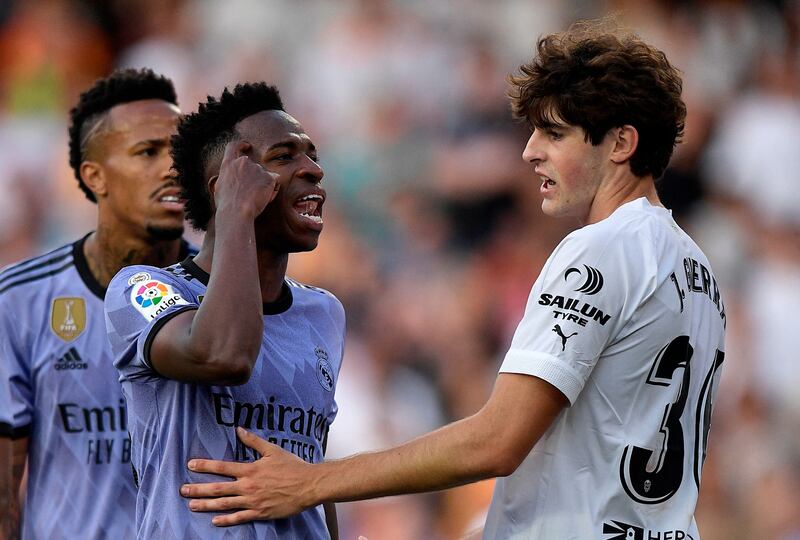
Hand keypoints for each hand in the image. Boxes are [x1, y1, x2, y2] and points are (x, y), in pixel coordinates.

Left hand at [180, 427, 315, 525]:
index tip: (190, 465)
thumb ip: (254, 441)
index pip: (222, 467)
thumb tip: (239, 430)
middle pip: (218, 488)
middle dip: (198, 489)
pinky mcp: (260, 513)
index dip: (205, 466)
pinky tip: (215, 521)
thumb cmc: (292, 466)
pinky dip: (226, 520)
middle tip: (182, 491)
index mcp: (250, 469)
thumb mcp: (272, 450)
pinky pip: (240, 518)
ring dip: (206, 505)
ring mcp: (253, 501)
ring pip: (225, 504)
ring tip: (192, 506)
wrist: (308, 485)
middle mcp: (248, 486)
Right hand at [213, 140, 278, 219]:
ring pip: (263, 176)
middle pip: (252, 166)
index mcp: (228, 164)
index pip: (233, 147)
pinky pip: (274, 182)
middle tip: (251, 193)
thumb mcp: (219, 187)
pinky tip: (265, 198)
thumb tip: (230, 177)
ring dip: (262, 185)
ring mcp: (257, 169)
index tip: (246, 145)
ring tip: (255, 200)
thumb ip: (227, 177)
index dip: (241, 145)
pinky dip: (272, 189)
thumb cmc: (226, 205)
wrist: (236, 212)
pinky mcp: (269, 177)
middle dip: (254, 177)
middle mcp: (243, 162)